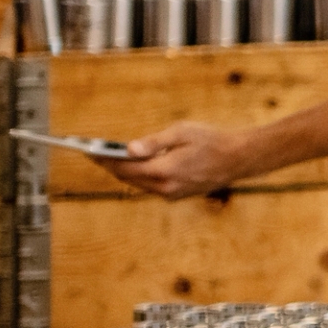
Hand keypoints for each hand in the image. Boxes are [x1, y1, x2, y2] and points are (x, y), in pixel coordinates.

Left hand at [108, 121, 260, 198]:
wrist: (239, 159)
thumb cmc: (212, 140)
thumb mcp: (182, 132)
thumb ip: (154, 142)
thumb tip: (128, 149)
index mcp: (165, 171)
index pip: (125, 168)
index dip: (104, 160)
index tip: (88, 151)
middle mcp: (166, 187)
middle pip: (128, 178)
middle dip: (110, 166)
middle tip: (94, 154)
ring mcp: (172, 193)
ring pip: (139, 184)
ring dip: (124, 172)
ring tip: (109, 159)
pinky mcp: (178, 195)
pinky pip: (151, 186)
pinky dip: (140, 176)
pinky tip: (135, 166)